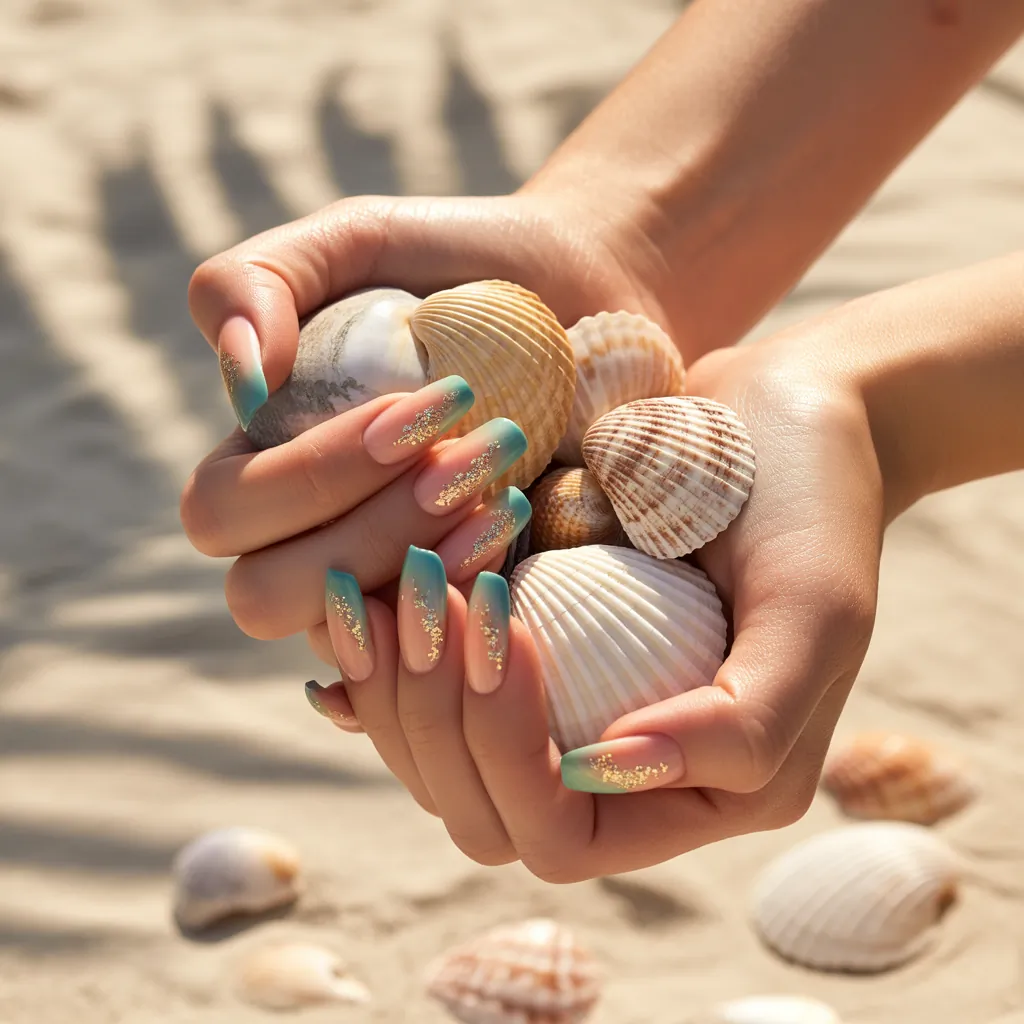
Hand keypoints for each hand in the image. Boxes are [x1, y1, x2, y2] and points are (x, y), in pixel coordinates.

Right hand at [181, 190, 667, 655]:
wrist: (584, 297)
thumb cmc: (462, 267)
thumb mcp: (359, 243)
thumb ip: (260, 281)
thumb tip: (239, 377)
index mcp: (266, 460)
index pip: (224, 514)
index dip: (311, 476)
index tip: (422, 407)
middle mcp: (314, 536)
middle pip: (269, 595)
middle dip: (370, 529)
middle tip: (471, 456)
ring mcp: (388, 584)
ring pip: (352, 640)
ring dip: (423, 573)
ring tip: (508, 494)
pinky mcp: (462, 611)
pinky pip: (432, 660)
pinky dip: (468, 615)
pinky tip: (519, 543)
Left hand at [305, 327, 885, 880]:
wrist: (779, 408)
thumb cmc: (810, 498)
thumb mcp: (813, 609)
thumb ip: (744, 722)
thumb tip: (606, 774)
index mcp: (700, 790)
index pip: (562, 837)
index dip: (509, 753)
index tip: (505, 622)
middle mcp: (623, 769)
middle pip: (480, 808)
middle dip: (436, 714)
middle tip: (428, 589)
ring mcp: (566, 709)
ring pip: (437, 756)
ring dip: (400, 678)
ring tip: (397, 579)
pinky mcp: (530, 651)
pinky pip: (430, 686)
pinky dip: (387, 651)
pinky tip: (361, 600)